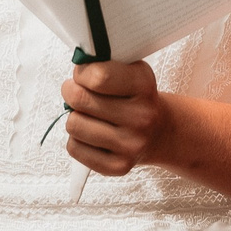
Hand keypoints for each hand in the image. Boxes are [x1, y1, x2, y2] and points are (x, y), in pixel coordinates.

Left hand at [62, 57, 167, 175]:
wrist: (159, 131)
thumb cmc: (134, 96)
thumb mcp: (128, 70)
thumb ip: (102, 64)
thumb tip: (77, 66)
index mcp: (143, 84)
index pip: (98, 76)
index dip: (82, 73)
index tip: (84, 75)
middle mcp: (141, 116)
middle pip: (80, 99)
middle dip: (71, 92)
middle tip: (78, 93)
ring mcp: (131, 144)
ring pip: (74, 125)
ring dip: (75, 117)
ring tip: (88, 115)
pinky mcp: (118, 166)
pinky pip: (75, 148)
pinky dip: (76, 139)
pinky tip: (92, 134)